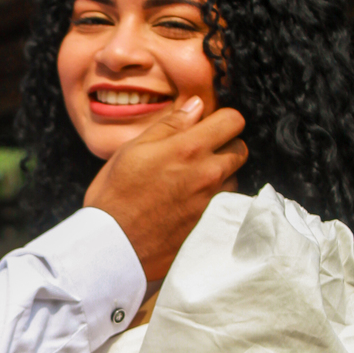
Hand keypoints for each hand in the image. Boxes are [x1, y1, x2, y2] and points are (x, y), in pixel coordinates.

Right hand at [84, 98, 246, 281]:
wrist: (113, 246)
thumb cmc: (115, 196)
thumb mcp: (132, 149)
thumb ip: (169, 125)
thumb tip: (195, 105)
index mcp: (189, 149)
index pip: (233, 120)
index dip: (221, 119)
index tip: (207, 125)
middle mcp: (208, 174)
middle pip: (240, 148)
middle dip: (225, 145)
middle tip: (199, 153)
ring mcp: (212, 202)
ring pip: (234, 177)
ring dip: (221, 174)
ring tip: (191, 181)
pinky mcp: (211, 225)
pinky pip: (225, 204)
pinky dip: (215, 199)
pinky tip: (190, 203)